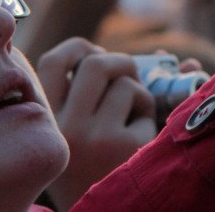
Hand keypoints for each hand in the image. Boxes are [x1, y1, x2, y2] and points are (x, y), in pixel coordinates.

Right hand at [37, 38, 156, 210]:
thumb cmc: (93, 165)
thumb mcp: (82, 131)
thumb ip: (103, 88)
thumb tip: (170, 57)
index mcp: (44, 121)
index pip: (52, 61)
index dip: (78, 49)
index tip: (94, 56)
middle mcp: (62, 127)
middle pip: (94, 63)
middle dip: (121, 61)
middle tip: (131, 74)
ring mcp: (91, 136)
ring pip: (124, 82)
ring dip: (138, 91)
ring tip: (135, 115)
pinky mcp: (120, 144)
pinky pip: (144, 103)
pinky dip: (149, 110)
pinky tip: (140, 136)